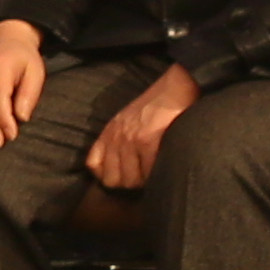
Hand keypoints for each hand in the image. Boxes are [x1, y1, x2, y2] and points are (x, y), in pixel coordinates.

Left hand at [86, 64, 199, 193]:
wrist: (176, 86)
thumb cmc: (157, 105)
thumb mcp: (127, 119)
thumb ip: (119, 140)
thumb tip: (120, 168)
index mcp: (109, 132)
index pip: (93, 165)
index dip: (107, 175)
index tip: (123, 175)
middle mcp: (115, 137)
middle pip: (113, 180)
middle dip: (129, 183)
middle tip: (144, 175)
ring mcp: (130, 140)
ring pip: (131, 180)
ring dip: (145, 181)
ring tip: (155, 170)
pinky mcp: (148, 141)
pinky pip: (148, 172)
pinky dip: (157, 174)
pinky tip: (164, 165)